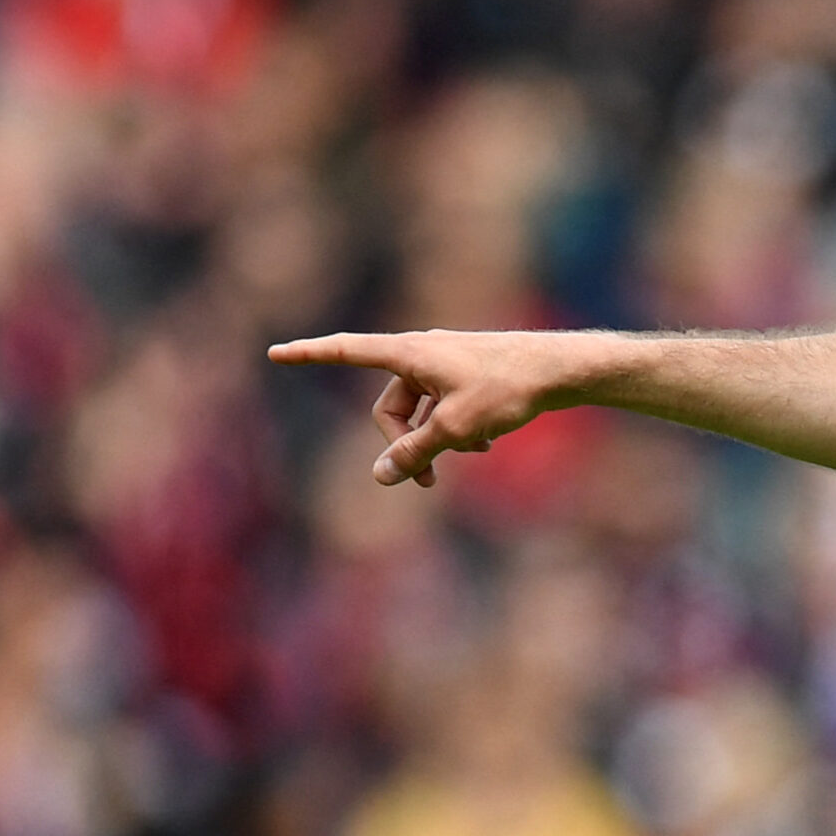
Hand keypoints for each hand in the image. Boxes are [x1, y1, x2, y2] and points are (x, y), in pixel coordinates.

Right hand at [267, 329, 598, 487]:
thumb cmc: (508, 389)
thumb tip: (379, 476)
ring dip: (437, 441)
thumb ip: (415, 452)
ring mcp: (445, 364)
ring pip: (422, 413)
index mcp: (409, 353)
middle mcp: (422, 353)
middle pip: (391, 407)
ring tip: (473, 454)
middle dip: (405, 445)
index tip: (276, 353)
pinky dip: (459, 429)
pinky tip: (487, 445)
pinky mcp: (467, 376)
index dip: (310, 355)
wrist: (560, 369)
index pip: (346, 351)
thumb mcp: (456, 427)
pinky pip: (446, 409)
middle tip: (428, 483)